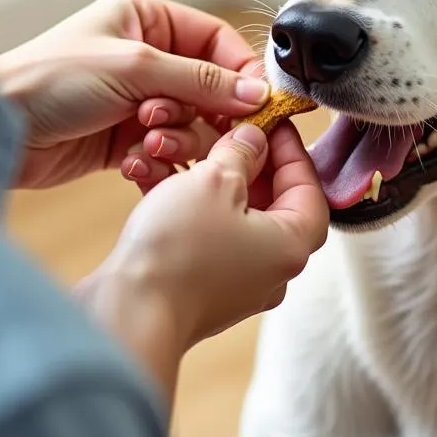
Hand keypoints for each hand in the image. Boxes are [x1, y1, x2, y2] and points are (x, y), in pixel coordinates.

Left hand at [0, 0, 269, 187]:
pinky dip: (159, 161)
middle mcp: (146, 56)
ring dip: (177, 140)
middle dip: (202, 113)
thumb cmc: (50, 79)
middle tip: (188, 129)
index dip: (241, 72)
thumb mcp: (133, 68)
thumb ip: (200, 80)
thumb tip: (256, 92)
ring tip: (149, 144)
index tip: (258, 104)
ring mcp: (138, 99)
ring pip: (192, 124)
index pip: (216, 41)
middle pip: (210, 88)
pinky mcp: (128, 139)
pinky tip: (136, 165)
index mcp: (146, 18)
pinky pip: (168, 151)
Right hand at [74, 121, 328, 403]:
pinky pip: (204, 236)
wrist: (128, 314)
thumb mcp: (214, 181)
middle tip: (227, 133)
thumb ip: (241, 152)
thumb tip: (253, 138)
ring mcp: (237, 284)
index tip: (268, 121)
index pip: (308, 187)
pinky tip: (158, 179)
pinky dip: (188, 207)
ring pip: (232, 216)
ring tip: (185, 151)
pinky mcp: (201, 289)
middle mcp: (272, 270)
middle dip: (246, 162)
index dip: (289, 148)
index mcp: (291, 245)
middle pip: (272, 201)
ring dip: (210, 180)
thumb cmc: (179, 250)